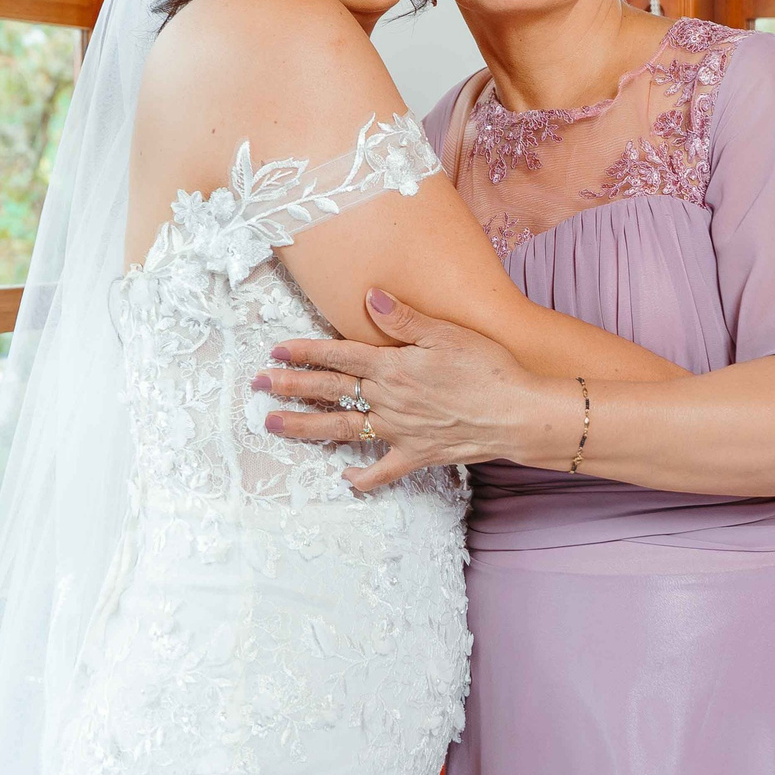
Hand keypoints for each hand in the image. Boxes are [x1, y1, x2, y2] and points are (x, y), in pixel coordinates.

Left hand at [255, 289, 568, 491]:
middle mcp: (388, 398)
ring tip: (273, 425)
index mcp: (393, 365)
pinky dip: (363, 476)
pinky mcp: (417, 454)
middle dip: (289, 386)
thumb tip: (369, 297)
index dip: (304, 350)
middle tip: (257, 384)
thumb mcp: (447, 332)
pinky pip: (383, 470)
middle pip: (330, 389)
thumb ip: (404, 318)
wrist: (517, 413)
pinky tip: (344, 476)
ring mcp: (399, 430)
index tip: (275, 350)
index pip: (338, 354)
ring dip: (304, 426)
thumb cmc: (488, 367)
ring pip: (342, 428)